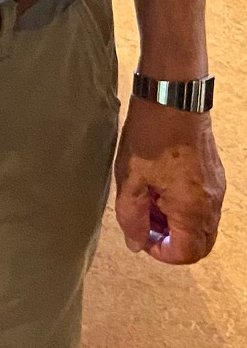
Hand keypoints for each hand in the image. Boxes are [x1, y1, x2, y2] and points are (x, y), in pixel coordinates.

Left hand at [114, 97, 223, 263]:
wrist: (173, 94)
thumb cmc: (151, 133)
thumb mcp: (130, 177)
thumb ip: (132, 216)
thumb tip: (136, 243)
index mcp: (193, 209)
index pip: (186, 254)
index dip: (161, 253)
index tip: (140, 235)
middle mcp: (211, 203)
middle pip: (198, 243)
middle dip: (170, 240)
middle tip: (145, 220)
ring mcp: (216, 187)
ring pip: (201, 223)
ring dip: (176, 222)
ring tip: (148, 199)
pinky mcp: (213, 172)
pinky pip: (203, 203)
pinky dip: (183, 205)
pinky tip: (159, 184)